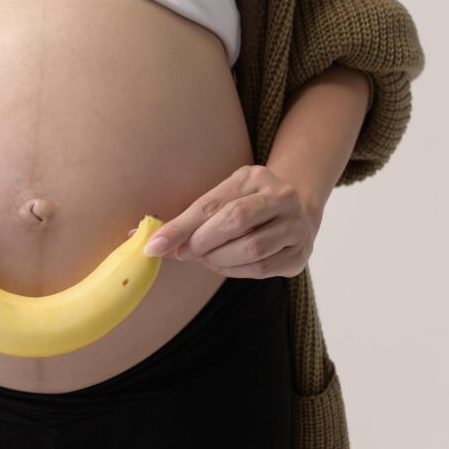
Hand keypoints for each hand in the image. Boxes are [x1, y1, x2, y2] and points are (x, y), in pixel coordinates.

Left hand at [131, 165, 320, 278]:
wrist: (296, 213)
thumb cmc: (246, 205)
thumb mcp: (221, 199)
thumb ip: (189, 219)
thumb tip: (149, 242)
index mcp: (254, 177)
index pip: (211, 203)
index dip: (180, 227)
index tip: (154, 245)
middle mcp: (281, 197)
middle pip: (235, 221)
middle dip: (202, 242)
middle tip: (185, 252)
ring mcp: (295, 226)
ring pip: (250, 249)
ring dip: (218, 259)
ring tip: (206, 258)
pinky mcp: (299, 255)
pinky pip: (261, 268)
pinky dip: (234, 271)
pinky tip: (225, 265)